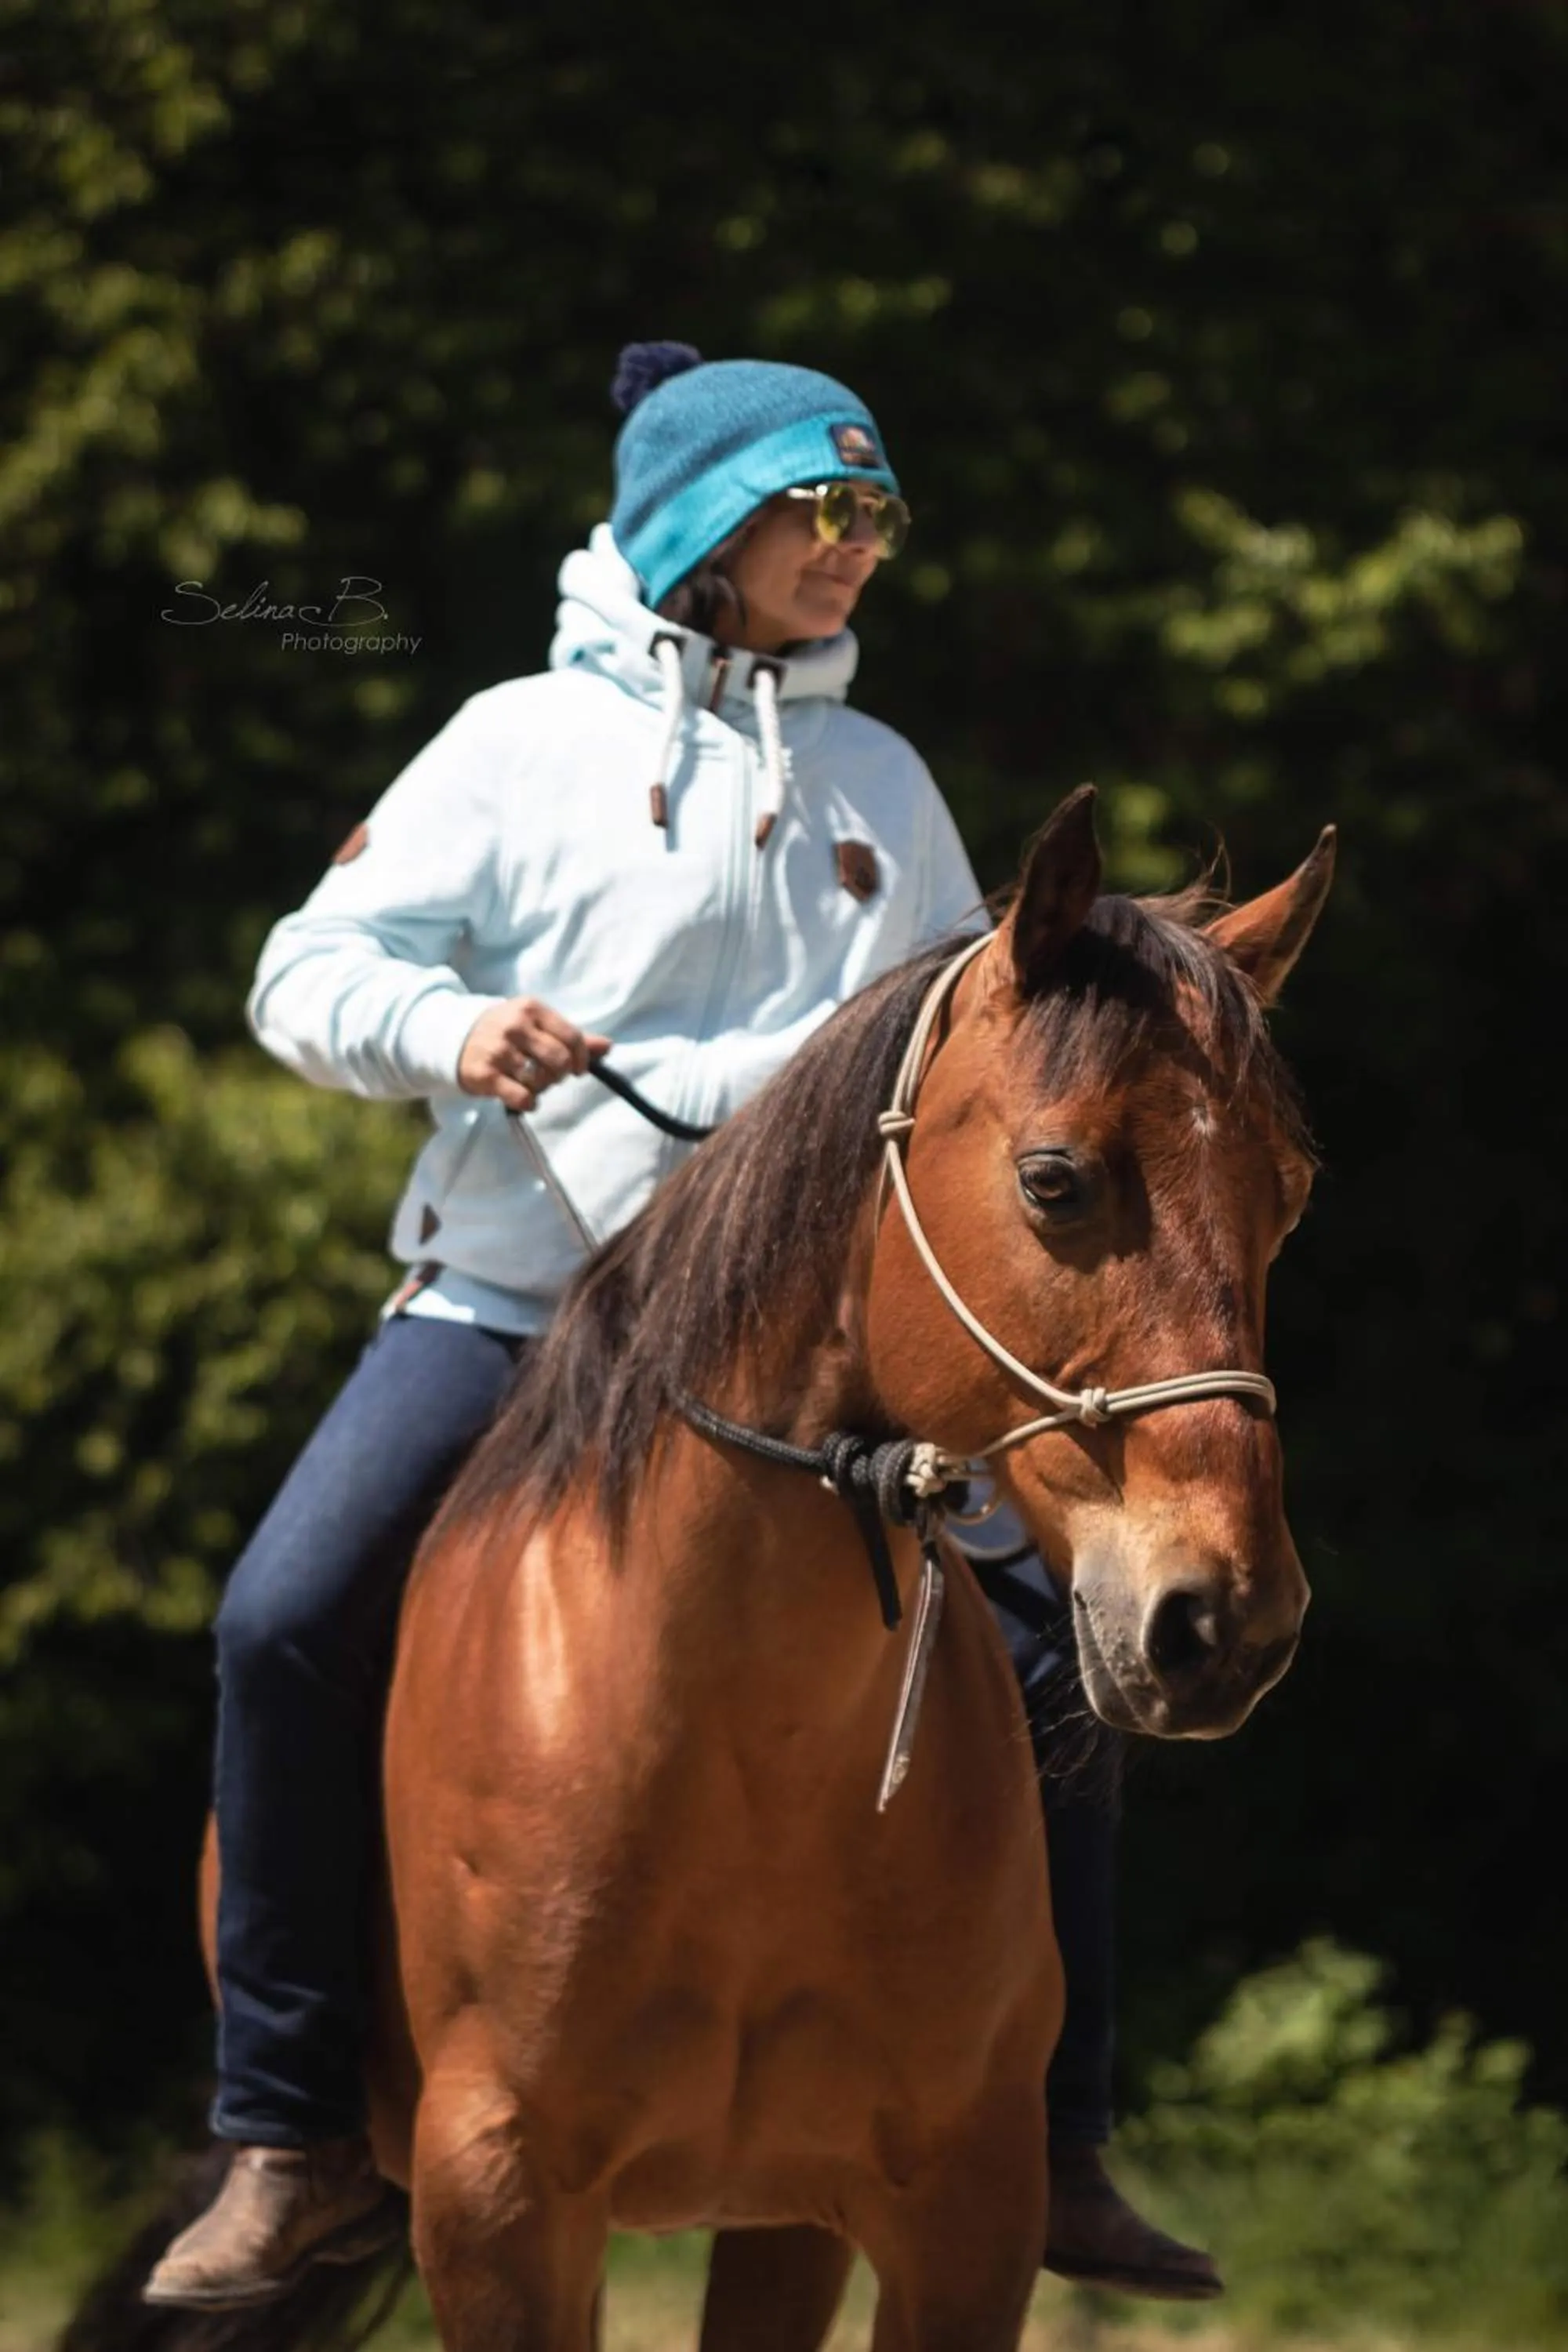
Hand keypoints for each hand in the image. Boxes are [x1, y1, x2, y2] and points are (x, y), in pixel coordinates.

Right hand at [457, 997, 612, 1112]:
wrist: (455, 1039)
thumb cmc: (507, 1033)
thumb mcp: (537, 1025)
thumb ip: (572, 1037)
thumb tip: (609, 1047)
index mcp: (532, 1009)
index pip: (572, 1037)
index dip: (582, 1058)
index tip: (579, 1069)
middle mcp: (515, 1026)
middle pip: (559, 1060)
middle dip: (561, 1074)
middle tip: (550, 1075)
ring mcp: (498, 1050)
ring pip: (541, 1080)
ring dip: (541, 1087)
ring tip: (530, 1081)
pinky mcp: (485, 1074)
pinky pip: (522, 1097)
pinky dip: (528, 1102)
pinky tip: (522, 1096)